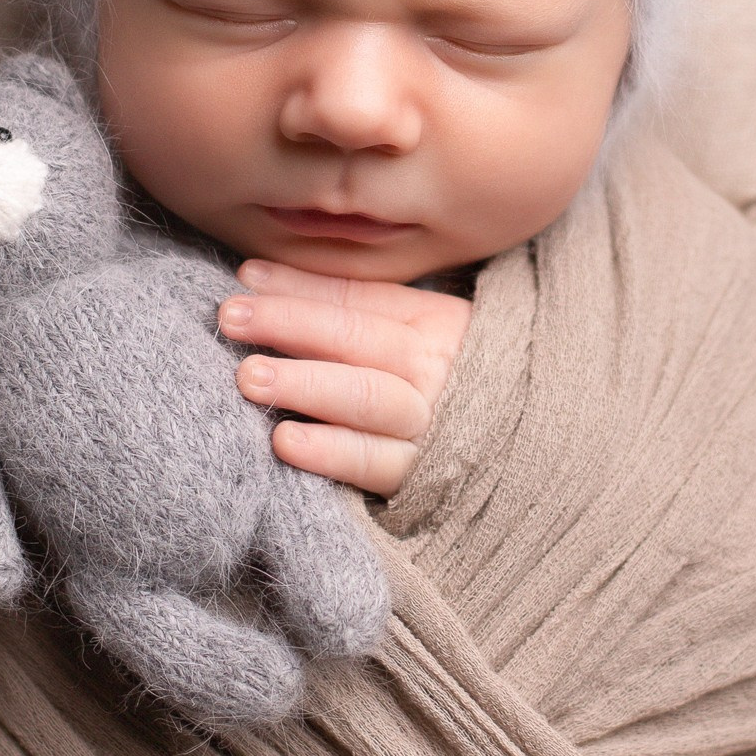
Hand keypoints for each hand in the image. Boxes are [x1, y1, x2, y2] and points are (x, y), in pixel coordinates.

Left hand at [217, 260, 472, 497]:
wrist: (524, 456)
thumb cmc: (449, 388)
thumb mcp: (418, 336)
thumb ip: (355, 311)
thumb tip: (260, 280)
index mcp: (435, 325)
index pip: (359, 299)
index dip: (300, 286)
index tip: (245, 277)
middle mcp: (435, 369)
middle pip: (358, 339)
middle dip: (290, 323)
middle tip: (231, 318)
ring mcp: (430, 424)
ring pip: (365, 397)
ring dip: (304, 384)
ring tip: (249, 377)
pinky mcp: (421, 479)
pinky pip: (374, 464)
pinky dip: (330, 452)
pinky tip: (284, 442)